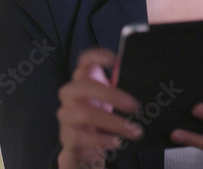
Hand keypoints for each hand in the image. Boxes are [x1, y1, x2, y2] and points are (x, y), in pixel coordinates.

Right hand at [56, 48, 143, 168]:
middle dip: (113, 96)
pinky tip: (117, 143)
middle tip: (136, 107)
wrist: (81, 147)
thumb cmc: (98, 116)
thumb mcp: (109, 100)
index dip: (97, 56)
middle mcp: (70, 96)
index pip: (84, 61)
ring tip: (134, 132)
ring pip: (86, 115)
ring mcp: (66, 116)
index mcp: (83, 81)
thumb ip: (118, 86)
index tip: (115, 59)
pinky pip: (83, 138)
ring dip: (114, 124)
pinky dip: (103, 141)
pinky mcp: (67, 137)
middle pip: (84, 87)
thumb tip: (134, 69)